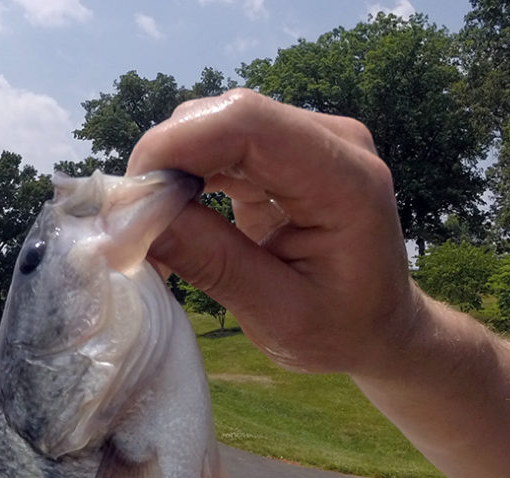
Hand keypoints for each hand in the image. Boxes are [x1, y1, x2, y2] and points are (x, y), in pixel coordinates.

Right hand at [126, 88, 420, 377]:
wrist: (380, 325)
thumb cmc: (340, 330)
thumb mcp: (278, 315)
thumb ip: (213, 263)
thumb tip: (133, 222)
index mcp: (344, 179)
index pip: (247, 123)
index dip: (176, 148)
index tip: (129, 205)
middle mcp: (330, 141)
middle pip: (225, 116)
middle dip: (165, 167)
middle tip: (133, 235)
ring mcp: (308, 141)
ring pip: (214, 126)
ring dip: (170, 176)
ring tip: (153, 238)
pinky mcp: (285, 153)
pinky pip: (219, 146)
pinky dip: (185, 182)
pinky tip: (172, 227)